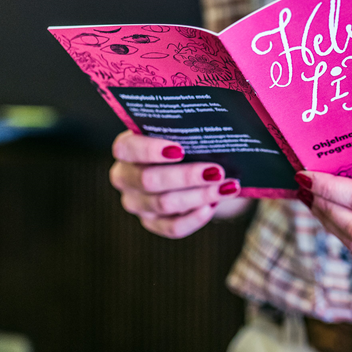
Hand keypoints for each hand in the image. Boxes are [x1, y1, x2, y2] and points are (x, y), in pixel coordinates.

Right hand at [109, 130, 247, 237]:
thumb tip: (215, 124)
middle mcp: (125, 177)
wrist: (193, 166)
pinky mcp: (152, 223)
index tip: (180, 150)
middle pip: (148, 180)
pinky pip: (172, 227)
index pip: (127, 149)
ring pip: (163, 204)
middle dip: (186, 176)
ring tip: (227, 186)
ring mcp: (136, 203)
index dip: (150, 150)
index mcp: (126, 148)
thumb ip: (189, 127)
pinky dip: (195, 218)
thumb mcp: (183, 131)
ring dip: (199, 195)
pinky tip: (213, 205)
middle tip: (217, 170)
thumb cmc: (186, 142)